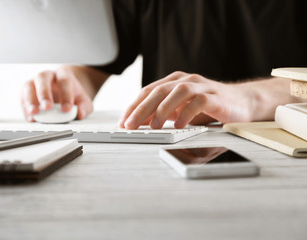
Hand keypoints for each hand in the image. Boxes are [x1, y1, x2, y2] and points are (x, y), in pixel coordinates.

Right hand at [21, 66, 92, 121]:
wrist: (64, 92)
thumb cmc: (73, 96)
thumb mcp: (83, 101)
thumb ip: (84, 107)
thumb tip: (80, 114)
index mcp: (63, 74)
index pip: (64, 80)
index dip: (65, 94)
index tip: (67, 109)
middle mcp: (47, 75)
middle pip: (42, 78)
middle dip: (44, 93)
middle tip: (48, 107)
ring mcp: (35, 82)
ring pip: (28, 86)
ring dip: (30, 100)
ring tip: (34, 113)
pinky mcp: (26, 92)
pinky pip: (22, 97)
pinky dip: (25, 108)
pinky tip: (30, 118)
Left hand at [119, 71, 253, 128]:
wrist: (241, 102)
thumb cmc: (208, 106)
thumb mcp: (180, 110)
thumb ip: (161, 113)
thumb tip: (138, 124)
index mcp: (174, 82)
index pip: (148, 91)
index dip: (134, 106)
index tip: (123, 122)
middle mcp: (185, 81)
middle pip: (159, 90)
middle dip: (141, 108)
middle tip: (130, 125)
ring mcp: (201, 86)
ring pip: (178, 92)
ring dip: (163, 109)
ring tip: (153, 126)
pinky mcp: (215, 96)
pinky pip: (199, 101)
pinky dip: (187, 112)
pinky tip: (179, 125)